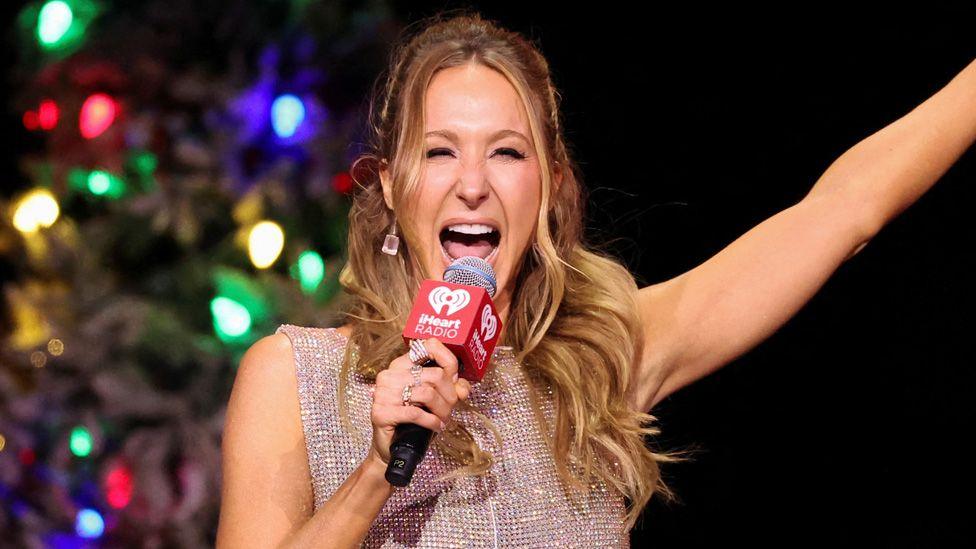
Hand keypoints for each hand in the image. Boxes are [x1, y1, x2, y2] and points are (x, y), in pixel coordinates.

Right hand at [367, 337, 471, 465]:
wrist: (391, 447)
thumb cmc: (413, 422)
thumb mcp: (435, 401)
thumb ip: (451, 390)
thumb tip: (463, 388)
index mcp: (401, 365)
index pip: (428, 346)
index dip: (448, 360)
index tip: (454, 379)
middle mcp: (390, 375)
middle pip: (436, 375)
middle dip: (449, 396)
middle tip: (449, 409)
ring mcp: (383, 393)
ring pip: (428, 393)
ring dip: (442, 411)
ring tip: (442, 419)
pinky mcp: (381, 412)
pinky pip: (416, 413)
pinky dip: (432, 421)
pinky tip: (435, 426)